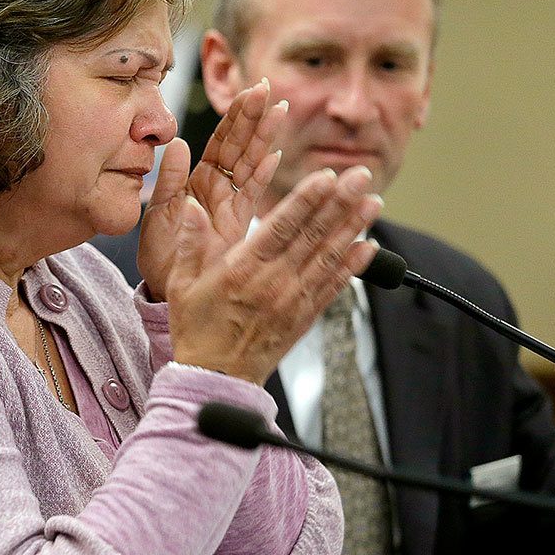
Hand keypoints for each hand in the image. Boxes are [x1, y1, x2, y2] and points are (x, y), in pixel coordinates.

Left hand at [138, 78, 286, 301]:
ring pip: (250, 165)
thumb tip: (177, 143)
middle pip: (239, 147)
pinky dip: (264, 177)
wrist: (165, 289)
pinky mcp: (239, 226)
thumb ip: (170, 180)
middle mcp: (216, 189)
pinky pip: (253, 197)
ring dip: (265, 138)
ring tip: (279, 111)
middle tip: (269, 90)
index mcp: (195, 181)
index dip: (234, 117)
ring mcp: (230, 206)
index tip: (249, 91)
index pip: (218, 142)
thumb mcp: (159, 213)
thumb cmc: (160, 254)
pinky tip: (275, 157)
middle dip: (254, 118)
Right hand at [166, 165, 381, 383]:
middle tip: (360, 176)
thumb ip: (190, 242)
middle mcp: (273, 282)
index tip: (326, 177)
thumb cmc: (196, 329)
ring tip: (373, 202)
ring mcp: (293, 300)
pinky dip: (354, 266)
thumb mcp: (181, 283)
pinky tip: (369, 246)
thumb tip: (191, 206)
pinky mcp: (305, 317)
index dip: (306, 200)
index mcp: (242, 269)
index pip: (281, 227)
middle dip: (339, 203)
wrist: (215, 379)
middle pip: (313, 235)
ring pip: (329, 257)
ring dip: (353, 227)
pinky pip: (334, 287)